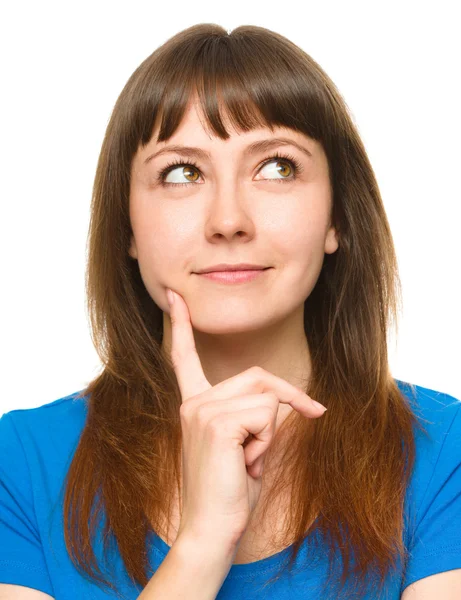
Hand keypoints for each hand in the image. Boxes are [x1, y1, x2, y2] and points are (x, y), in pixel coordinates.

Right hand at [166, 288, 327, 547]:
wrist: (212, 531)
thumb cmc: (230, 490)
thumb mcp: (245, 444)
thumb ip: (253, 413)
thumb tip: (283, 398)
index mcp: (194, 403)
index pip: (185, 357)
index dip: (181, 325)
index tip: (174, 296)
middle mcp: (193, 401)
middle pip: (260, 377)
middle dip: (288, 403)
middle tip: (279, 442)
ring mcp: (200, 410)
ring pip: (268, 399)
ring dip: (271, 436)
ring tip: (248, 462)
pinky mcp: (214, 423)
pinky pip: (267, 414)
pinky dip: (268, 443)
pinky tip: (245, 465)